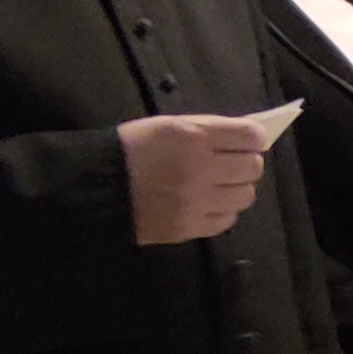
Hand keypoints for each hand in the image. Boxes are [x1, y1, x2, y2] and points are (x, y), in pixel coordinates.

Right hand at [119, 114, 266, 244]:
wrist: (97, 187)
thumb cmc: (132, 149)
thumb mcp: (168, 126)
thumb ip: (207, 130)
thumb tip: (245, 137)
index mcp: (193, 136)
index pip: (249, 136)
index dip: (255, 137)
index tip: (251, 141)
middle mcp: (200, 169)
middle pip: (252, 167)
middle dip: (247, 163)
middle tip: (234, 163)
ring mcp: (196, 202)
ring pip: (245, 196)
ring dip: (237, 188)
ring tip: (221, 185)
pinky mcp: (189, 227)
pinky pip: (227, 220)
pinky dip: (224, 211)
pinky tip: (209, 203)